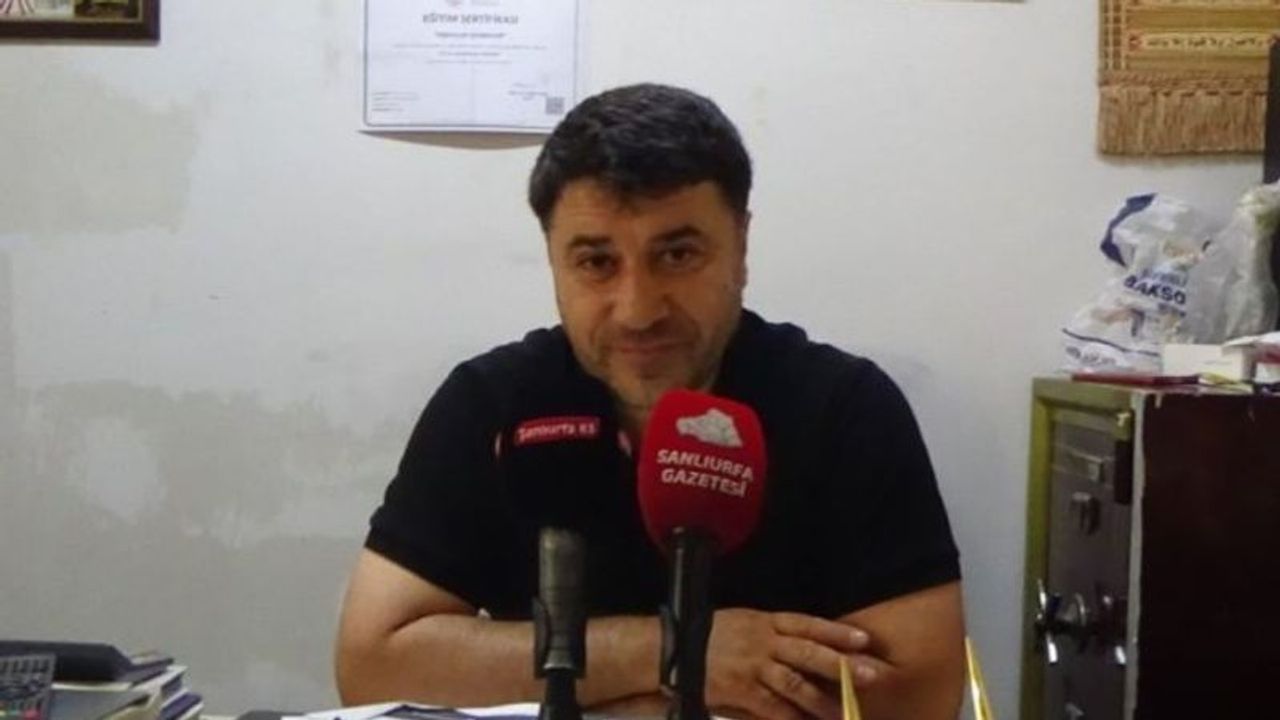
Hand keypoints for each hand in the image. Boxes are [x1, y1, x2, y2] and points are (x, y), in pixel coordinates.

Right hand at [705, 608, 888, 719]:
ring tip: (847, 712)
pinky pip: (772, 707)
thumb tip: (805, 646)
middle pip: (808, 652)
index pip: (807, 624)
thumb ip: (772, 634)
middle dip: (842, 664)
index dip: (836, 631)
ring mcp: (751, 667)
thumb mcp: (742, 623)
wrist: (670, 649)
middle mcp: (761, 642)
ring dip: (823, 700)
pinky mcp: (740, 691)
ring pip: (794, 683)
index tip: (863, 639)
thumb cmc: (707, 636)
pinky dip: (792, 718)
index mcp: (764, 622)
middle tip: (871, 673)